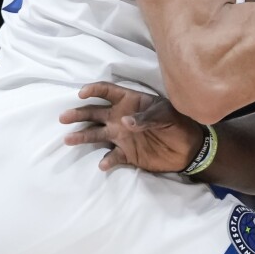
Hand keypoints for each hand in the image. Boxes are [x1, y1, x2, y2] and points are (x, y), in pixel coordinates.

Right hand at [60, 83, 203, 172]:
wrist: (190, 149)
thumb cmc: (179, 124)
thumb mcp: (167, 115)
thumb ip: (146, 117)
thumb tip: (125, 122)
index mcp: (130, 102)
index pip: (108, 91)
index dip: (94, 90)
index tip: (82, 94)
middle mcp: (120, 117)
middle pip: (94, 112)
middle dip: (78, 113)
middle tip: (64, 117)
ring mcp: (122, 136)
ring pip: (96, 134)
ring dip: (82, 136)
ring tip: (68, 140)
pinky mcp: (127, 154)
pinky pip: (112, 157)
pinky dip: (107, 161)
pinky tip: (103, 164)